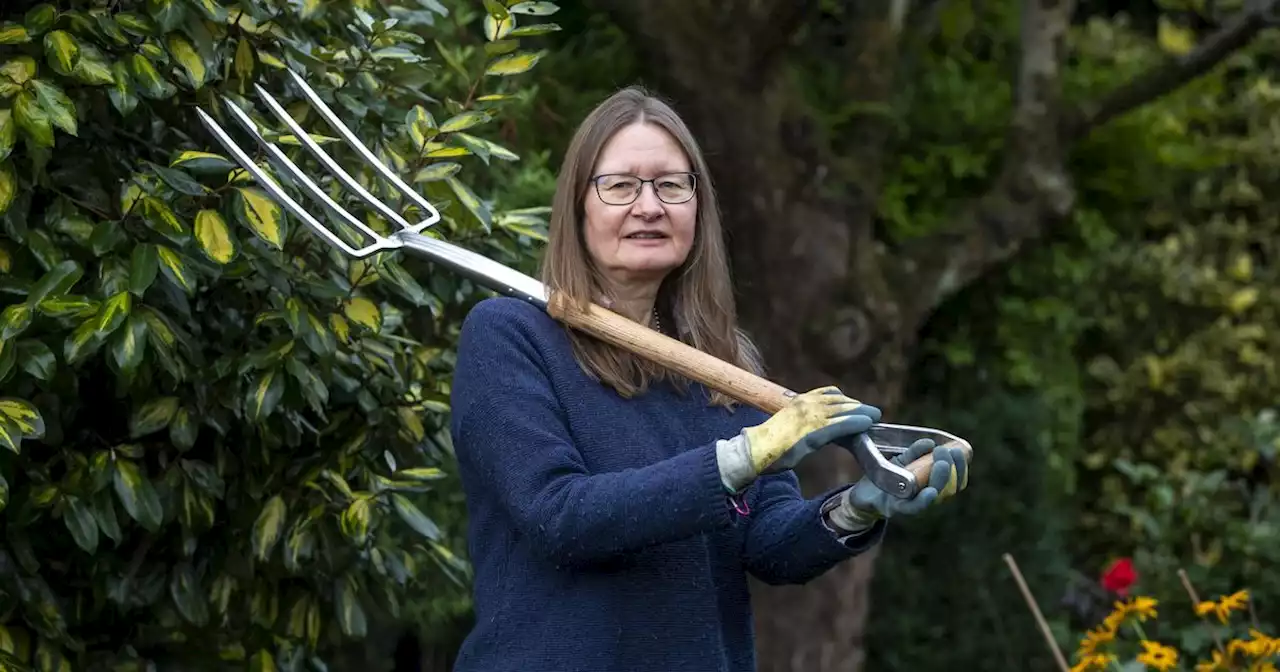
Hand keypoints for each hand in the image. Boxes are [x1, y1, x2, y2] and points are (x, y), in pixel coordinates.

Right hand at [717, 386, 880, 491]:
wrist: (753, 451)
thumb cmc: (766, 444)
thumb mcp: (787, 427)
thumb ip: (802, 425)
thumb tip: (814, 432)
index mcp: (798, 402)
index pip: (827, 394)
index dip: (844, 400)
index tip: (856, 405)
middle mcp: (805, 405)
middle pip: (838, 401)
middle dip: (857, 406)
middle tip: (872, 412)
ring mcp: (810, 417)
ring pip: (842, 411)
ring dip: (860, 413)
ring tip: (874, 416)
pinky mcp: (813, 432)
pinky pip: (840, 425)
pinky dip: (855, 423)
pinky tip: (866, 424)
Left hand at [827, 438, 968, 531]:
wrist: (863, 493)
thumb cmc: (887, 476)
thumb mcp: (902, 461)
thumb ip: (915, 452)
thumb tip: (930, 443)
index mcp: (933, 483)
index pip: (957, 479)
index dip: (963, 466)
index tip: (961, 450)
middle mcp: (928, 496)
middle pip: (951, 488)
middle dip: (954, 469)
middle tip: (947, 451)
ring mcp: (914, 504)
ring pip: (936, 497)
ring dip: (941, 479)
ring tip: (942, 463)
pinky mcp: (896, 509)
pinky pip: (914, 508)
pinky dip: (924, 500)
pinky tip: (931, 491)